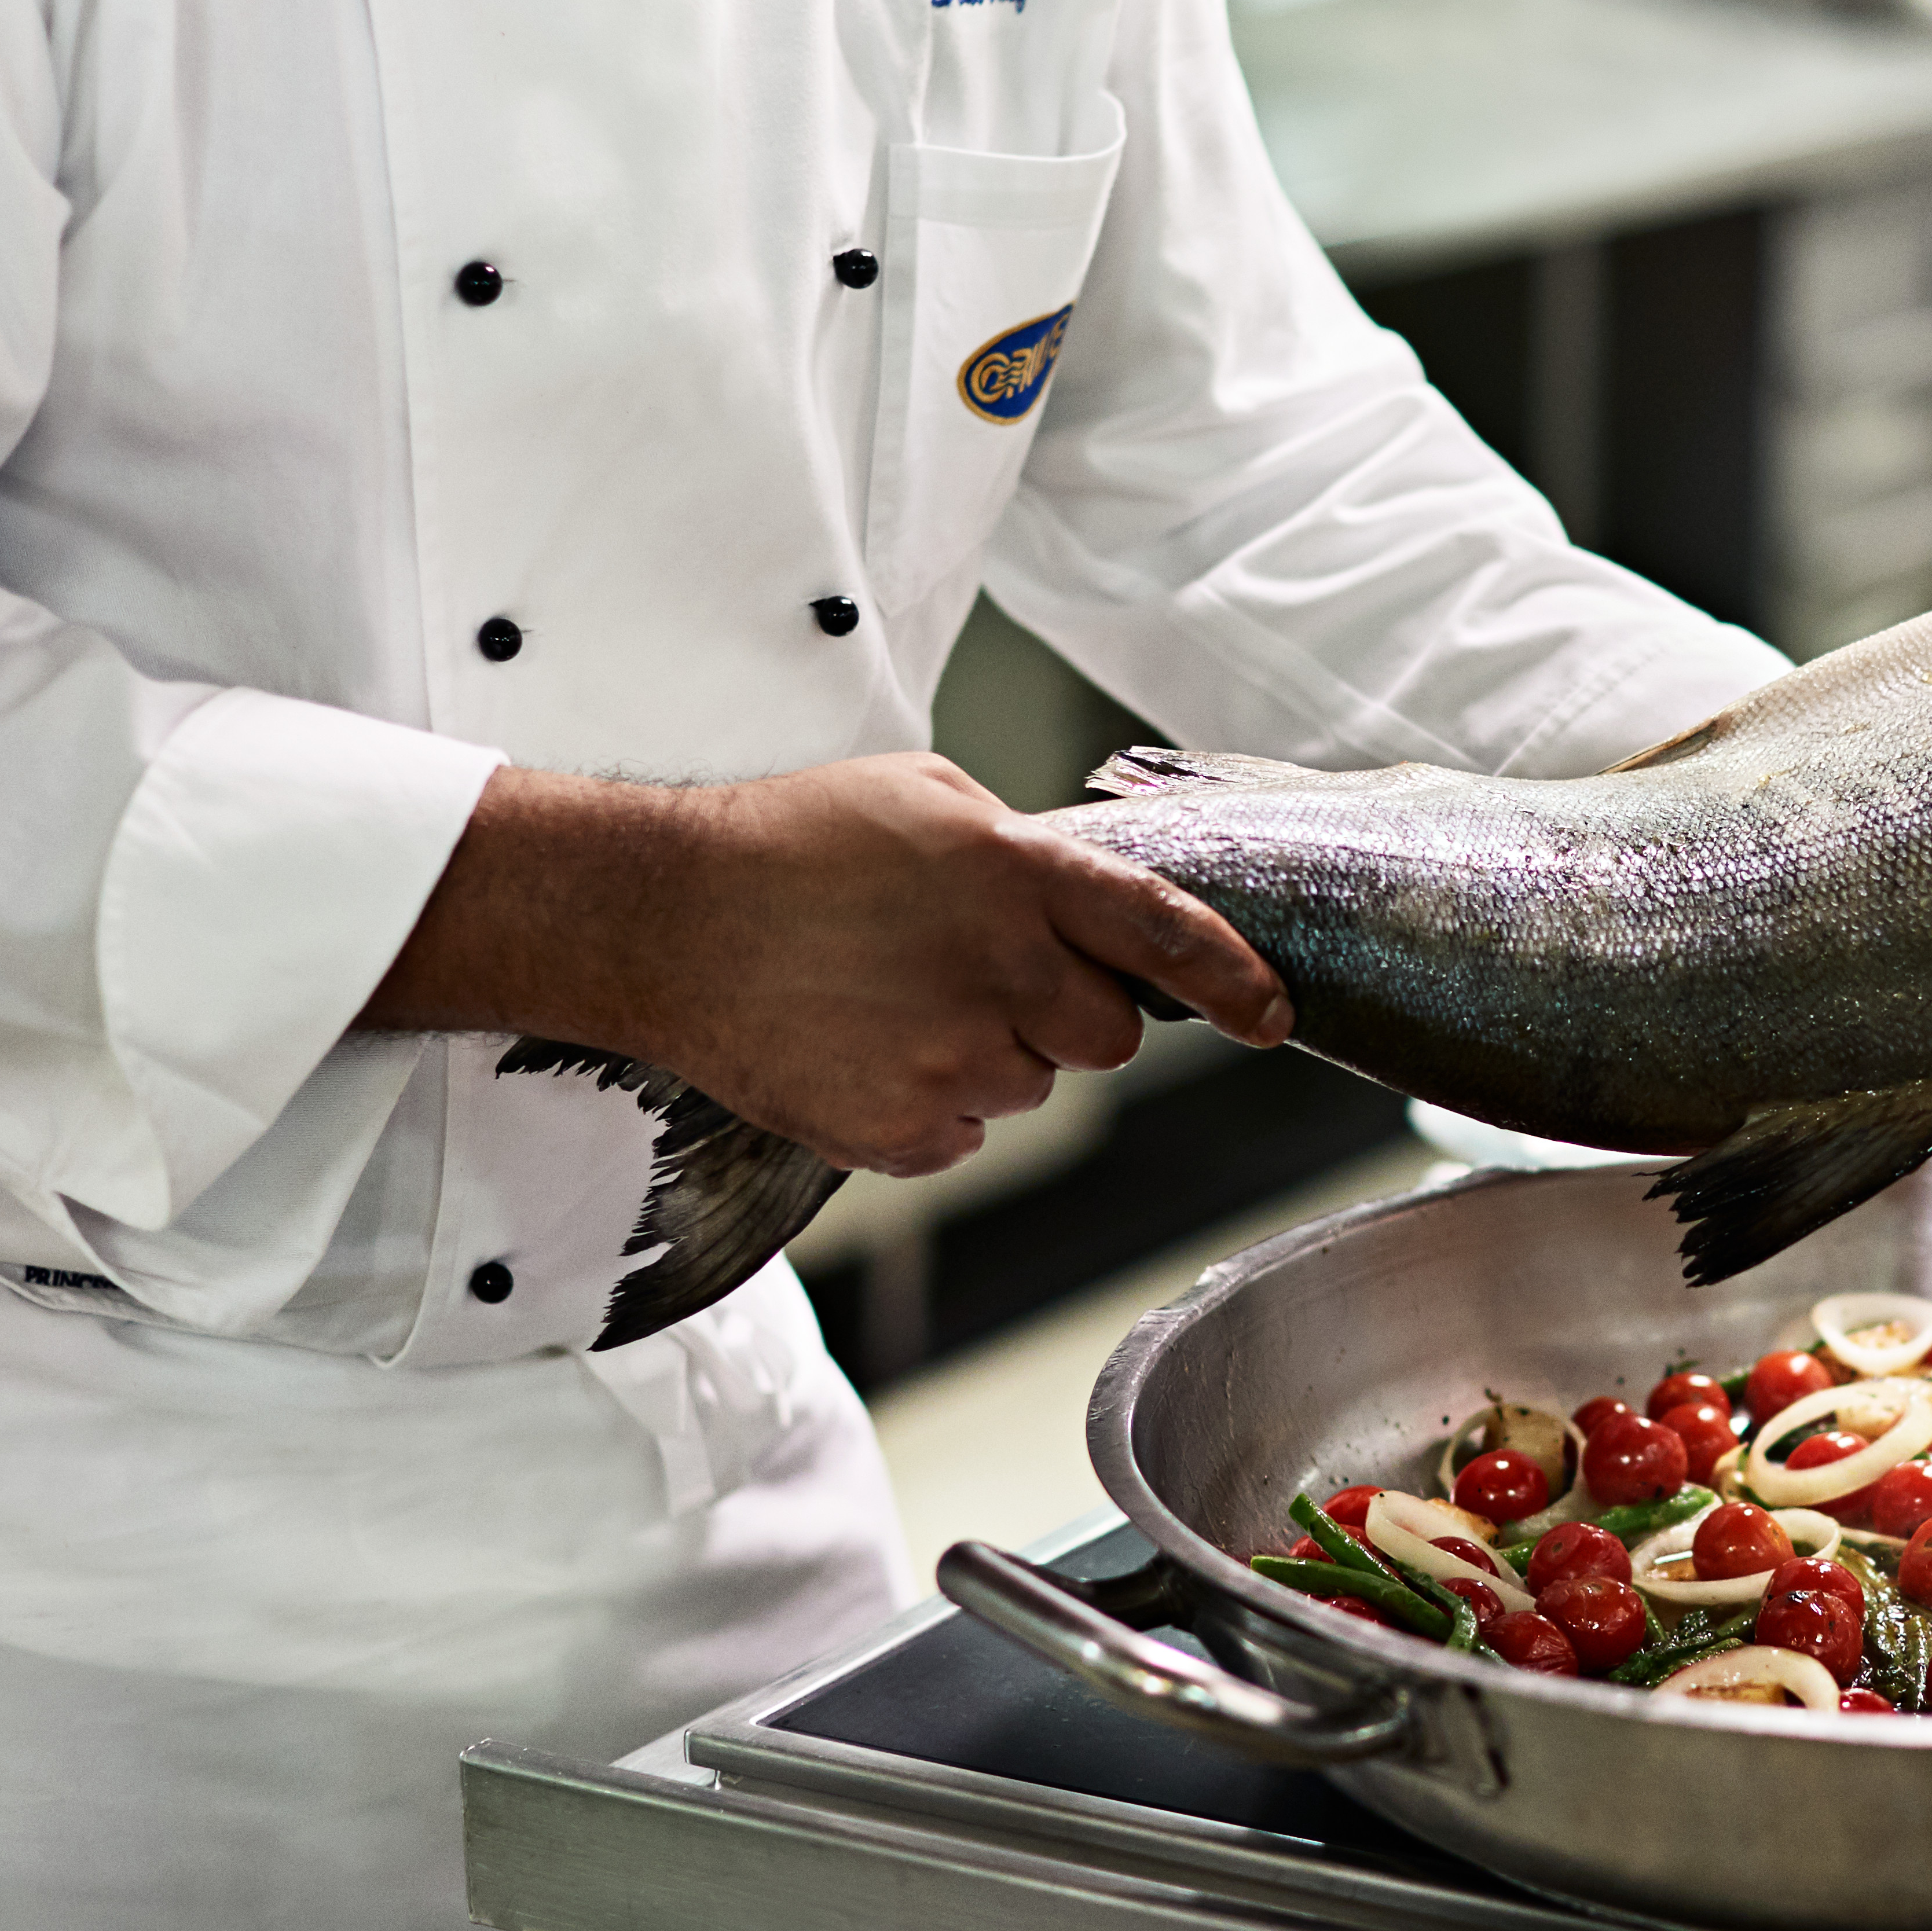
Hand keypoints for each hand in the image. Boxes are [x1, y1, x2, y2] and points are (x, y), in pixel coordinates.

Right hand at [360, 756, 1289, 1176]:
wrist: (659, 917)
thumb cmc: (788, 844)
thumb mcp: (924, 797)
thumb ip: (1024, 851)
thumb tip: (1088, 896)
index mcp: (1015, 874)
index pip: (1165, 933)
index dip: (1234, 981)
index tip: (1272, 1014)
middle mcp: (1000, 971)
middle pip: (1108, 1037)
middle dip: (1066, 1015)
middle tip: (976, 978)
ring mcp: (951, 1060)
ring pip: (1030, 1086)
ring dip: (986, 1054)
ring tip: (889, 1001)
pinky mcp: (900, 1129)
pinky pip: (960, 1134)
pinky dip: (924, 1103)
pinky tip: (859, 1046)